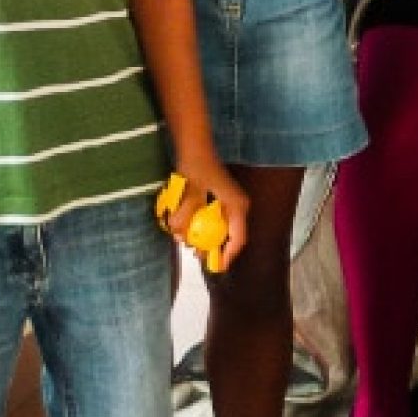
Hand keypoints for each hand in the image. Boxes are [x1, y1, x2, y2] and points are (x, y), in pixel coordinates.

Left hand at [169, 156, 249, 272]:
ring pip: (222, 229)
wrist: (196, 149)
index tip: (216, 267)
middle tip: (197, 256)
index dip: (228, 255)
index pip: (239, 238)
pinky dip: (203, 226)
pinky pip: (215, 220)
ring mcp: (230, 204)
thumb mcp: (188, 194)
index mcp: (237, 206)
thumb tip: (179, 237)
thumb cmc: (196, 168)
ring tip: (187, 240)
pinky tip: (187, 225)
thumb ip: (184, 217)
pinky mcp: (221, 201)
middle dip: (214, 248)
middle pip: (231, 236)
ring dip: (205, 236)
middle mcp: (237, 207)